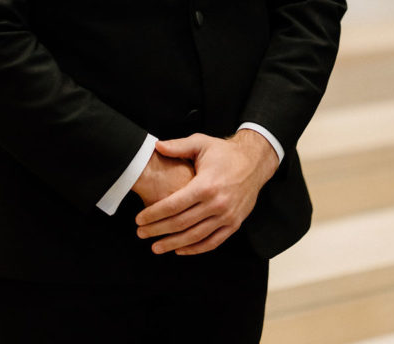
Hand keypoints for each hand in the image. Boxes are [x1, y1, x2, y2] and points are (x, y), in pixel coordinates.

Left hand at [135, 129, 278, 255]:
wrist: (254, 161)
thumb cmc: (224, 152)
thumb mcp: (201, 143)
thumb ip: (178, 146)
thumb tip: (156, 146)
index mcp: (206, 185)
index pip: (174, 205)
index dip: (154, 214)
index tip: (139, 219)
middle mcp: (217, 204)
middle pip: (181, 223)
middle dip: (158, 230)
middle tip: (141, 234)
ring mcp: (227, 216)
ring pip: (195, 237)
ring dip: (173, 244)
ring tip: (155, 247)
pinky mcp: (234, 224)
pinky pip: (213, 242)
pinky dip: (195, 249)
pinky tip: (180, 249)